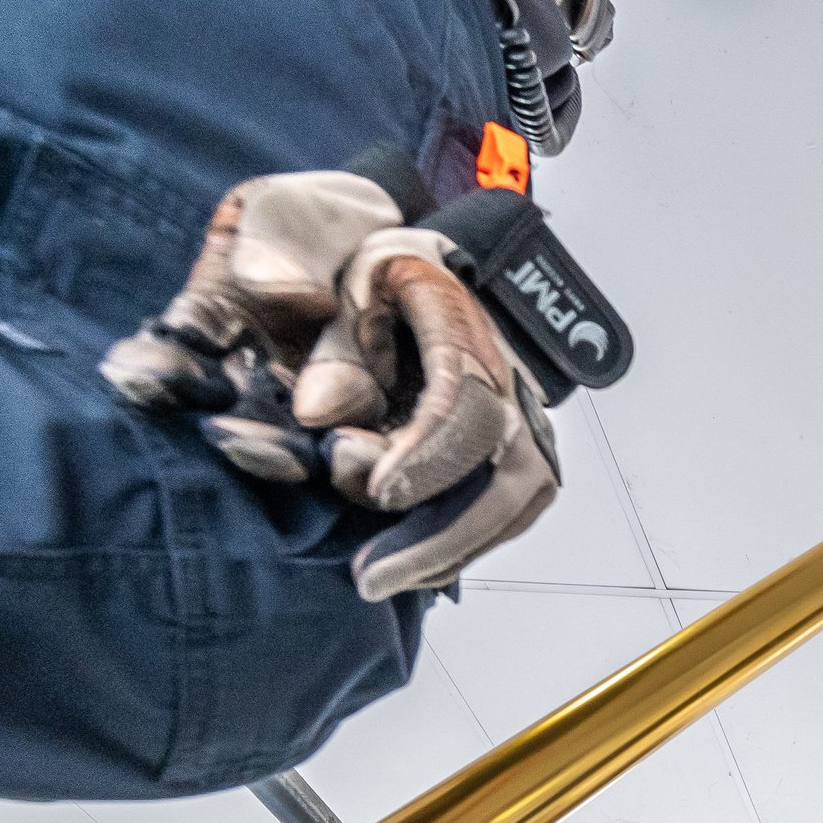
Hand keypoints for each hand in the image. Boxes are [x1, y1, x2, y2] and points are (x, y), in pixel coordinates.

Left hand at [106, 183, 559, 603]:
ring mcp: (518, 415)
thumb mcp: (307, 242)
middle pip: (516, 475)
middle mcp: (505, 375)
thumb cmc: (349, 252)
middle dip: (446, 535)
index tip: (379, 491)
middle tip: (374, 576)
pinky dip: (458, 545)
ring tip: (383, 580)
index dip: (430, 454)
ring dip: (451, 550)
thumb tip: (322, 412)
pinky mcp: (510, 447)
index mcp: (458, 318)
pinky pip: (503, 511)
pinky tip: (407, 567)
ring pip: (517, 503)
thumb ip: (305, 316)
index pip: (470, 401)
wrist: (391, 252)